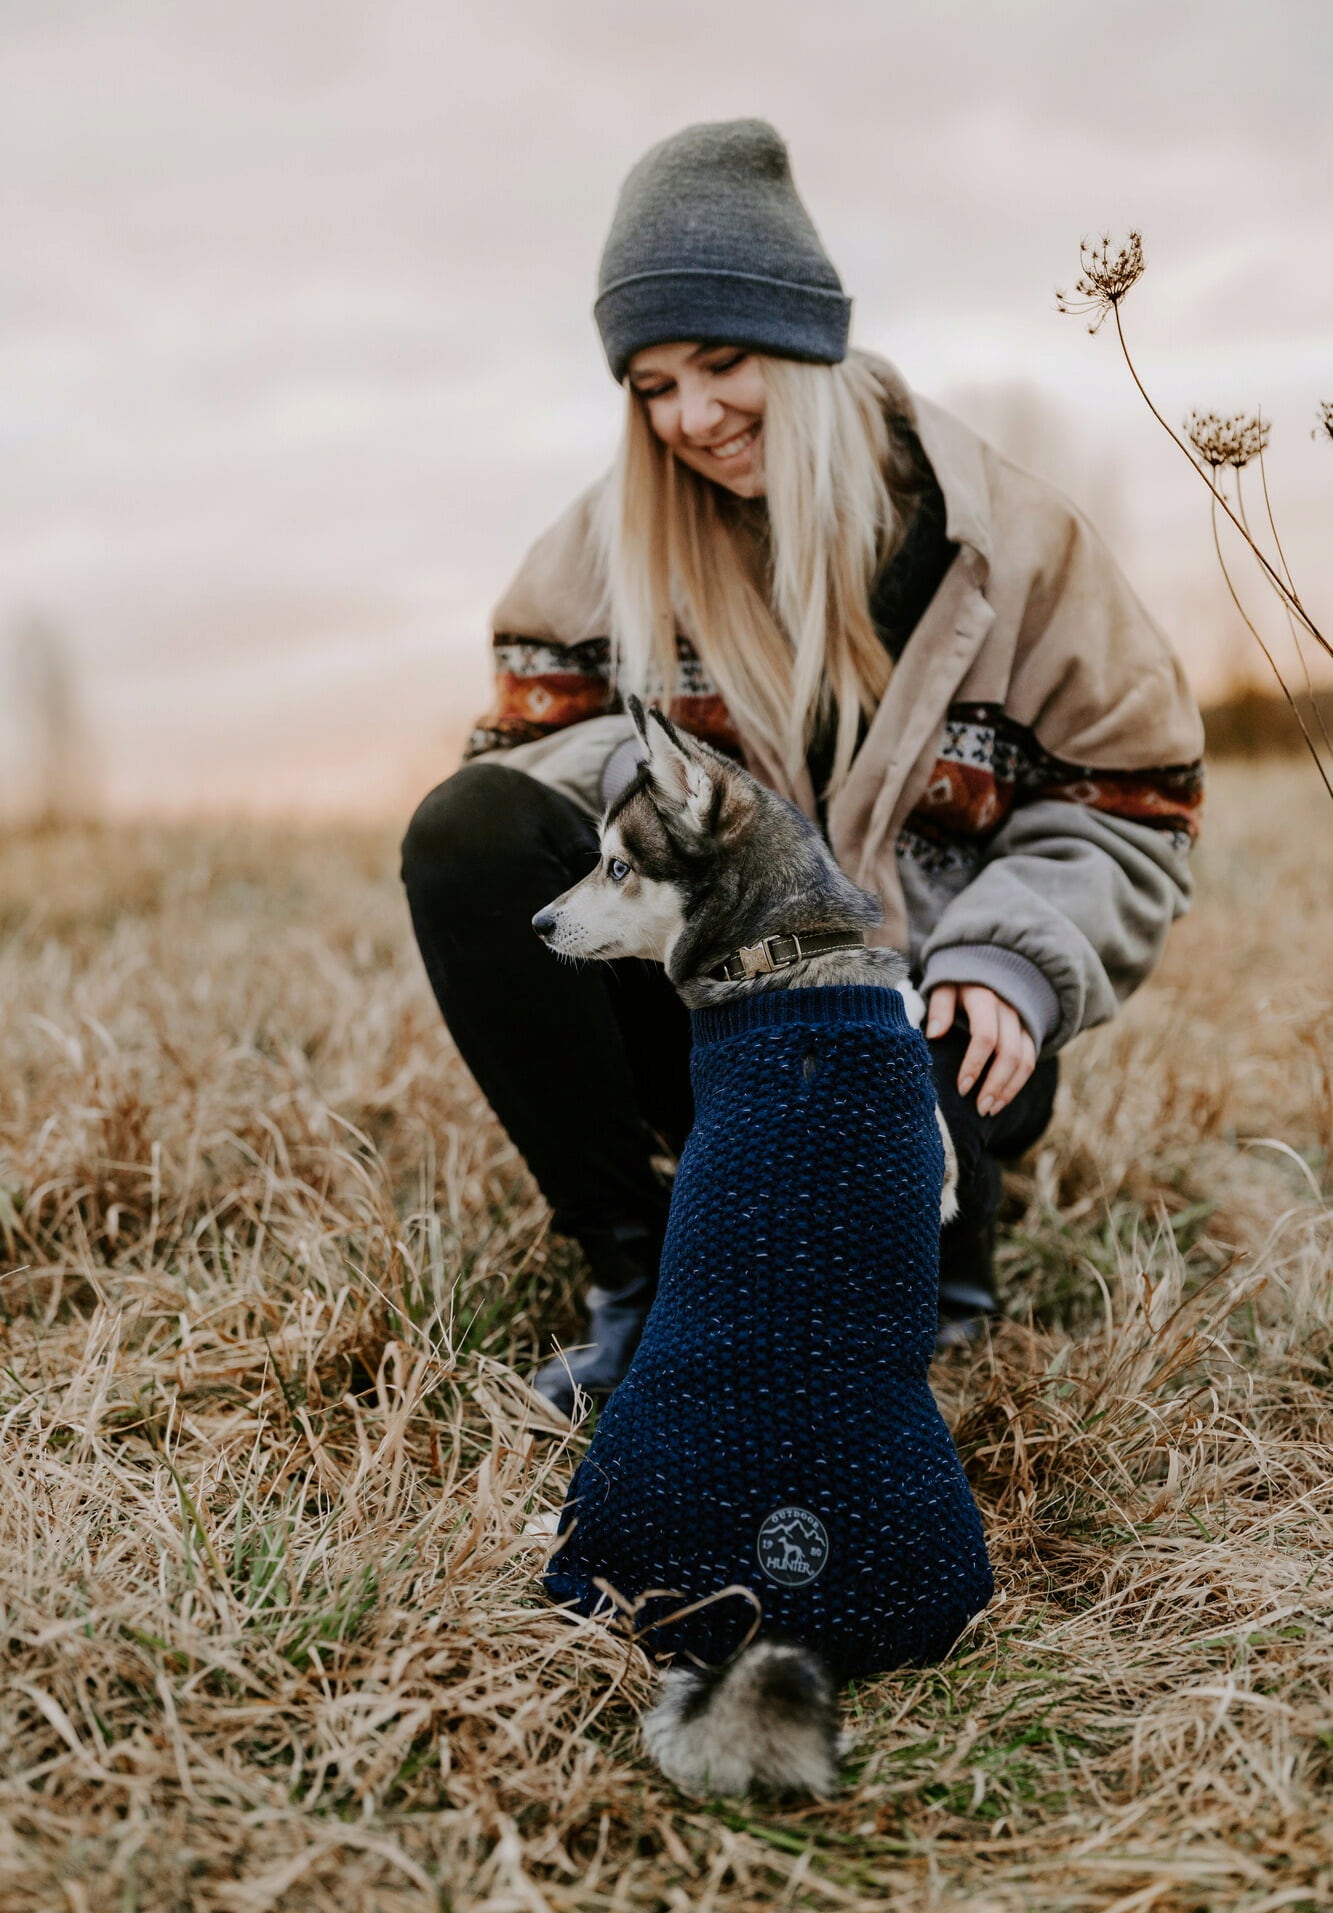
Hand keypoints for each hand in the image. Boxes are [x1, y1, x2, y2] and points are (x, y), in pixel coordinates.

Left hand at [925, 983, 1035, 1116]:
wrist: (988, 967)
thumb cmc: (957, 984)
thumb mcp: (943, 987)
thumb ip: (939, 1007)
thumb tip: (933, 1034)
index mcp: (985, 997)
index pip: (985, 1036)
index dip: (975, 1064)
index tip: (962, 1088)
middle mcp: (1009, 1010)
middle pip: (1009, 1053)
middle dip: (995, 1084)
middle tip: (979, 1109)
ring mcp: (1023, 1022)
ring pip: (1025, 1060)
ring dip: (1009, 1089)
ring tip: (990, 1110)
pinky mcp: (1029, 1032)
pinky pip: (1030, 1061)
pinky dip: (1018, 1084)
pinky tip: (1001, 1100)